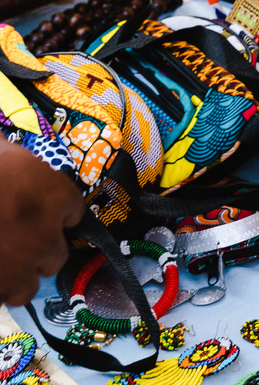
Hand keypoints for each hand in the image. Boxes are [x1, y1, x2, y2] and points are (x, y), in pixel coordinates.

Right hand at [0, 141, 83, 305]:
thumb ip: (17, 165)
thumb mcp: (2, 148)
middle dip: (39, 249)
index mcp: (56, 198)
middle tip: (16, 237)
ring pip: (27, 288)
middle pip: (56, 256)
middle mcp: (46, 239)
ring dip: (17, 277)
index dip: (55, 211)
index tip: (40, 209)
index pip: (74, 212)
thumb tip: (9, 157)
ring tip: (1, 263)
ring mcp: (19, 270)